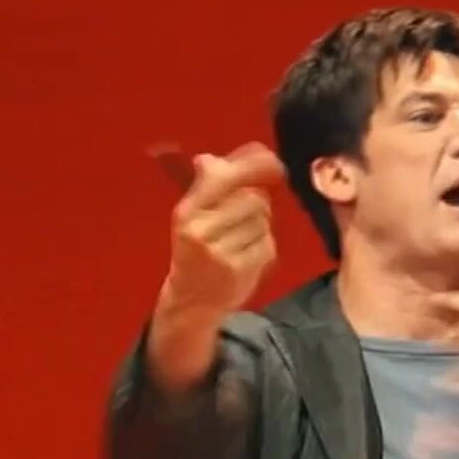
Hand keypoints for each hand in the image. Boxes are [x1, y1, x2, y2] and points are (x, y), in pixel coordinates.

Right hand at [162, 142, 284, 313]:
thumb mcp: (191, 217)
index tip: (271, 159)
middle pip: (252, 198)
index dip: (251, 164)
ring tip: (242, 237)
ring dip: (260, 225)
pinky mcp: (241, 271)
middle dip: (256, 202)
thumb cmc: (194, 251)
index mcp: (187, 212)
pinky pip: (268, 243)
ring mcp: (221, 253)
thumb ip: (206, 186)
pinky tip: (247, 254)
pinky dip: (264, 245)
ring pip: (263, 221)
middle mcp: (201, 230)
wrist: (190, 301)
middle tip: (246, 215)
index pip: (222, 177)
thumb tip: (210, 158)